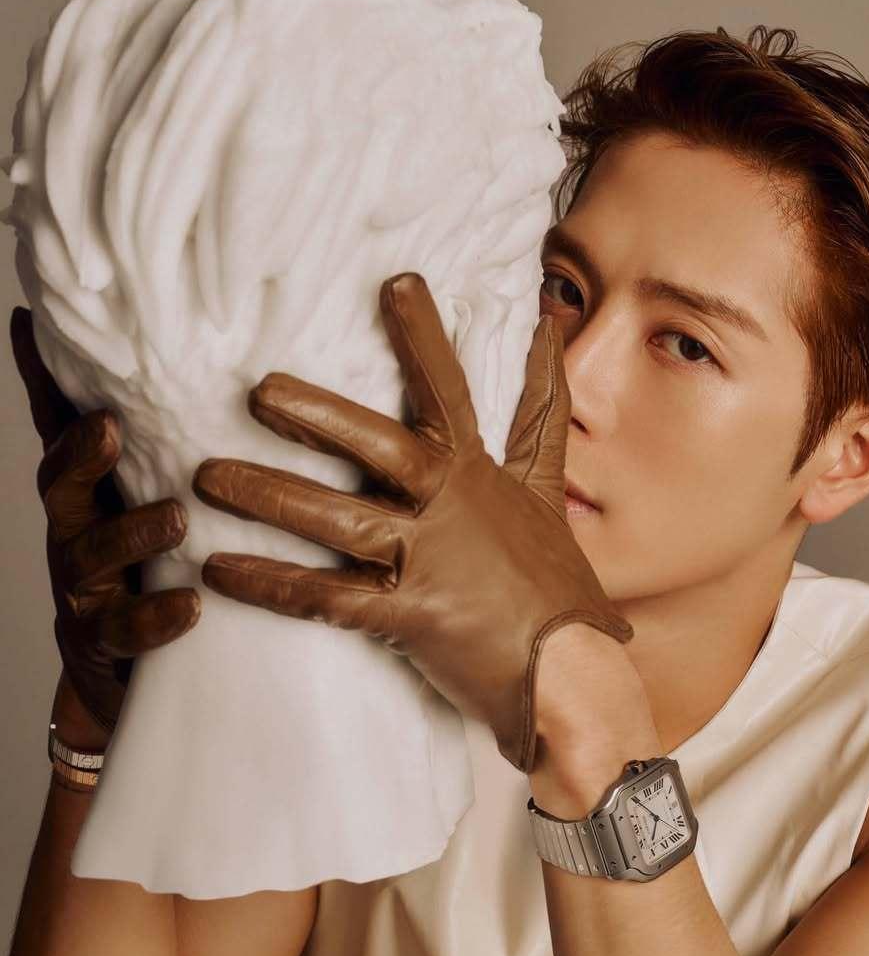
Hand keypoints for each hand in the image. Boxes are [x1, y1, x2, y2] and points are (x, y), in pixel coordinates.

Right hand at [10, 307, 201, 732]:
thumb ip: (176, 439)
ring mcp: (83, 588)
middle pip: (60, 483)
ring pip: (92, 554)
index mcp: (90, 489)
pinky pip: (126, 628)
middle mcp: (75, 530)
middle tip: (109, 428)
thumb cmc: (160, 567)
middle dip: (79, 454)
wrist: (139, 677)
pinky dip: (156, 616)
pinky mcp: (104, 643)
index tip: (30, 324)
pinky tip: (190, 606)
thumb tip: (197, 357)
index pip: (59, 425)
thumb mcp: (164, 493)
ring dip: (132, 531)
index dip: (38, 376)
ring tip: (177, 518)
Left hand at [191, 271, 633, 772]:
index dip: (424, 337)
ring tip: (208, 477)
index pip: (449, 392)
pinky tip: (219, 570)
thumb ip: (540, 416)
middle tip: (259, 391)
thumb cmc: (559, 585)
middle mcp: (453, 507)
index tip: (395, 282)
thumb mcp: (548, 491)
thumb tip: (547, 335)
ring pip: (340, 519)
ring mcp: (431, 561)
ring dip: (271, 495)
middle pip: (382, 447)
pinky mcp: (410, 618)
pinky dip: (271, 583)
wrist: (573, 673)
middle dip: (321, 415)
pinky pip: (326, 598)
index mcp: (478, 474)